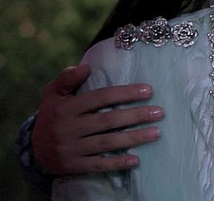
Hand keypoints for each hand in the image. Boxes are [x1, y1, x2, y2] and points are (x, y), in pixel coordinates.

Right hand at [32, 64, 163, 173]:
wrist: (33, 148)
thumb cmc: (53, 115)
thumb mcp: (53, 94)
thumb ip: (67, 78)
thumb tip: (86, 66)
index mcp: (66, 107)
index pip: (101, 97)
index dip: (126, 93)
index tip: (149, 90)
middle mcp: (68, 128)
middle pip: (108, 120)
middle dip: (136, 115)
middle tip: (160, 112)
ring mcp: (70, 148)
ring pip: (107, 143)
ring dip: (134, 138)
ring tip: (156, 133)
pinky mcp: (73, 166)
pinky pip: (98, 164)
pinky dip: (117, 163)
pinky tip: (136, 160)